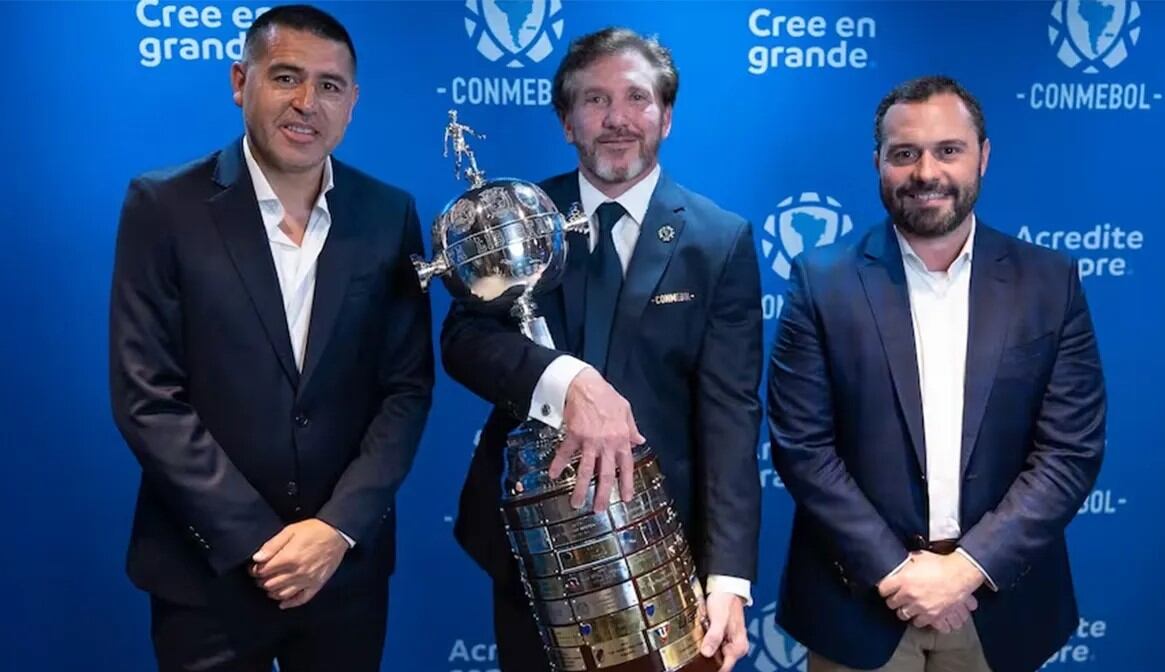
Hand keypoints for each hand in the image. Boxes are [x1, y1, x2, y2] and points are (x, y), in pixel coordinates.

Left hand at [250, 519, 348, 608]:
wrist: (337, 533)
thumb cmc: (314, 530)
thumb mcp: (290, 531)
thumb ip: (272, 545)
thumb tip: (257, 558)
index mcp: (289, 558)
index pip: (264, 571)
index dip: (254, 571)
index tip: (253, 568)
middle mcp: (297, 572)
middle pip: (271, 584)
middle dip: (261, 581)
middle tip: (259, 577)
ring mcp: (307, 580)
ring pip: (283, 593)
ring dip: (271, 592)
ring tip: (269, 586)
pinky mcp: (317, 584)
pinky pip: (301, 599)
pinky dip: (290, 603)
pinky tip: (282, 603)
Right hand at [548, 368, 643, 511]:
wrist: (585, 385)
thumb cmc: (607, 396)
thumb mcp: (626, 410)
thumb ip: (632, 428)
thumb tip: (640, 441)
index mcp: (621, 439)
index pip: (626, 466)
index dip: (626, 484)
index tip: (626, 498)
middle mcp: (607, 444)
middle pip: (605, 475)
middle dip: (602, 494)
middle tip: (598, 510)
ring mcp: (589, 441)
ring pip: (585, 470)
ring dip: (580, 488)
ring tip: (576, 503)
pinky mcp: (574, 436)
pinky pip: (565, 454)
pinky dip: (558, 464)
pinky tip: (552, 474)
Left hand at [700, 592, 746, 671]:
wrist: (725, 589)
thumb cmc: (725, 600)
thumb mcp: (719, 618)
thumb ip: (714, 636)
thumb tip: (707, 652)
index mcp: (739, 646)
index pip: (725, 667)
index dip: (711, 667)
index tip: (700, 665)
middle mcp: (735, 647)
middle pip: (719, 662)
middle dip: (707, 657)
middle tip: (698, 646)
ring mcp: (728, 644)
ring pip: (714, 655)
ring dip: (705, 649)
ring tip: (701, 636)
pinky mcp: (721, 639)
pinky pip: (712, 647)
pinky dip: (705, 643)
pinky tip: (701, 636)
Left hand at [879, 552, 984, 631]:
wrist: (960, 575)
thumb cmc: (941, 564)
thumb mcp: (919, 558)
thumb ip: (907, 562)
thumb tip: (900, 563)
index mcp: (903, 579)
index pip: (882, 589)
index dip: (884, 589)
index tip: (886, 589)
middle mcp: (909, 594)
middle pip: (891, 604)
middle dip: (893, 600)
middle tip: (897, 598)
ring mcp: (920, 606)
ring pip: (902, 615)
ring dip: (904, 610)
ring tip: (908, 606)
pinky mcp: (931, 615)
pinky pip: (918, 622)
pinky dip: (918, 618)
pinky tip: (919, 613)